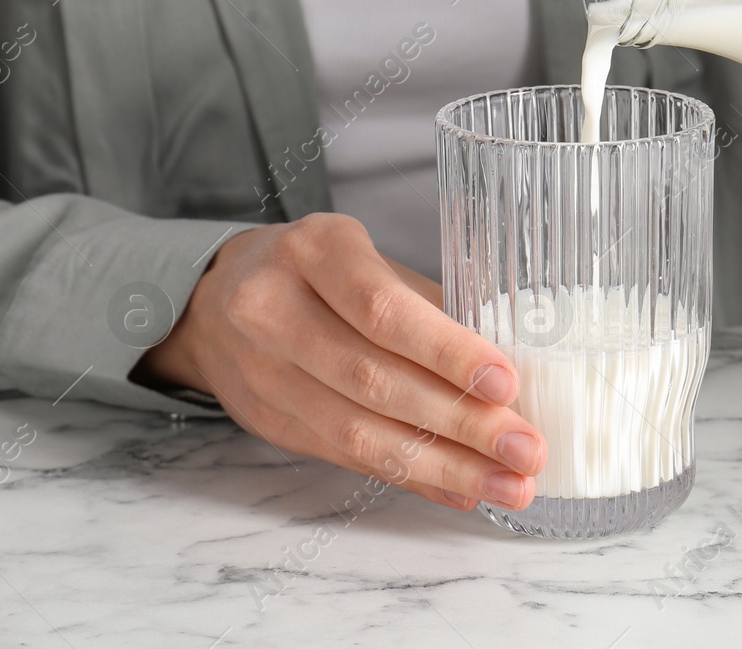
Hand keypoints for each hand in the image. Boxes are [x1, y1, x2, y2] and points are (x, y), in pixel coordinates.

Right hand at [136, 213, 544, 511]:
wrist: (215, 302)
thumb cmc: (318, 273)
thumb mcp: (369, 261)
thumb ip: (432, 307)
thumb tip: (514, 368)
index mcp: (313, 252)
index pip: (383, 310)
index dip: (447, 353)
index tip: (507, 383)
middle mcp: (275, 310)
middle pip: (375, 380)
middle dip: (461, 422)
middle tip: (526, 449)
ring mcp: (265, 373)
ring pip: (360, 433)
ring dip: (444, 466)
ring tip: (507, 485)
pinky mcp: (270, 422)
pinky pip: (349, 457)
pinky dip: (413, 477)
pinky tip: (461, 489)